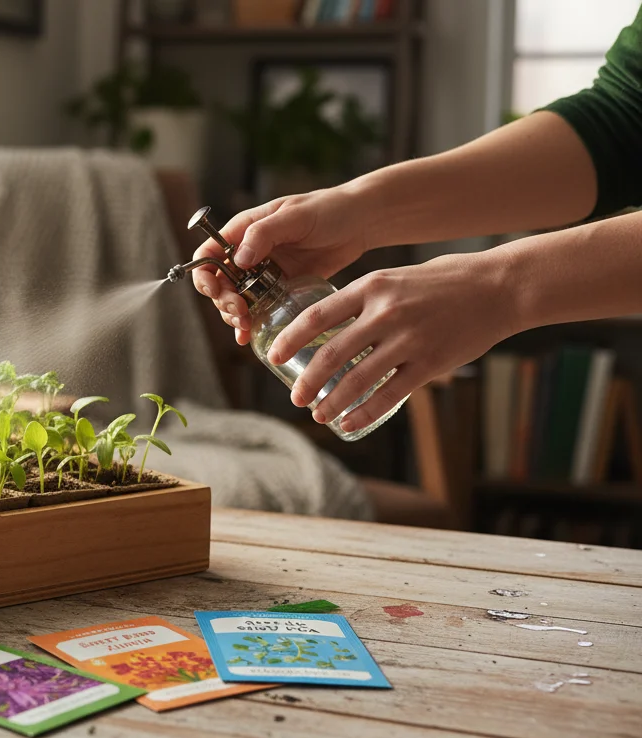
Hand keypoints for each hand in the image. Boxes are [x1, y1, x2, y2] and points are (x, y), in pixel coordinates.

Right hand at [191, 186, 375, 344]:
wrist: (360, 222)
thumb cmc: (328, 209)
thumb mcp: (295, 217)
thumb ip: (264, 234)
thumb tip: (239, 259)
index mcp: (243, 231)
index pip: (208, 254)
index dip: (203, 275)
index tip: (216, 292)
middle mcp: (247, 253)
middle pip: (218, 283)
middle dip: (223, 301)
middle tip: (240, 314)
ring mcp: (262, 272)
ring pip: (235, 299)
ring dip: (234, 315)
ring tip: (246, 325)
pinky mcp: (279, 288)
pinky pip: (258, 308)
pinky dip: (251, 323)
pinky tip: (250, 336)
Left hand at [268, 249, 517, 432]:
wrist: (499, 288)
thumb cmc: (445, 281)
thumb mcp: (396, 278)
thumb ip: (364, 299)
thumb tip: (330, 322)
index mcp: (371, 288)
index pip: (317, 316)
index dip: (291, 339)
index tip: (274, 356)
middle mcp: (385, 313)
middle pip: (331, 354)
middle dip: (307, 382)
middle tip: (296, 398)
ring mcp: (408, 340)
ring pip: (357, 380)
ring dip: (332, 403)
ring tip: (318, 415)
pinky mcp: (430, 363)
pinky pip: (389, 394)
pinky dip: (364, 412)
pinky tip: (349, 422)